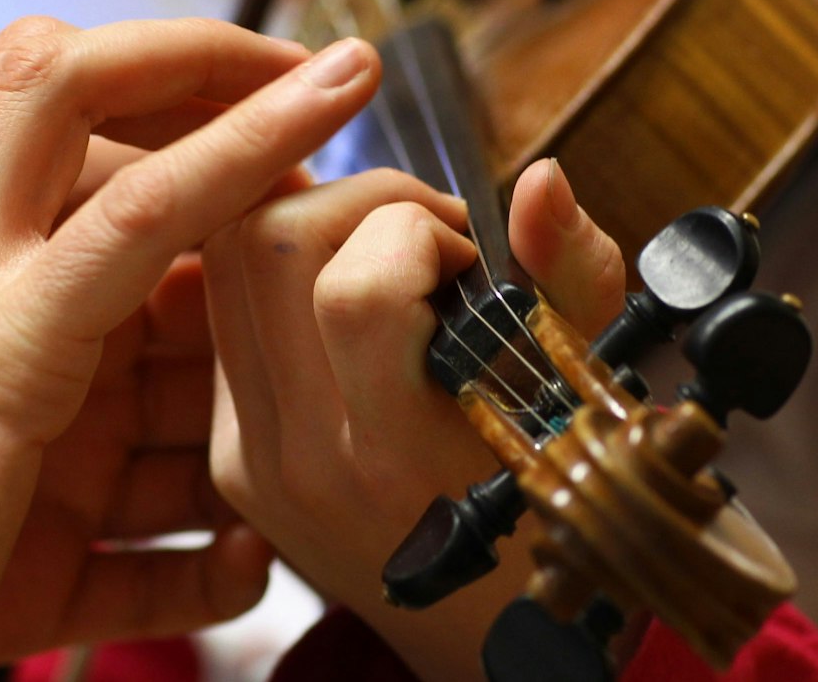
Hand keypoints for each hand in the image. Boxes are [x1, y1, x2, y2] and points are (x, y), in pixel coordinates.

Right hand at [0, 18, 381, 680]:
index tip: (214, 99)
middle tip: (289, 66)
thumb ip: (34, 409)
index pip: (8, 111)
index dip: (116, 86)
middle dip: (177, 54)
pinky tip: (330, 105)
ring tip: (347, 92)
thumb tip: (155, 443)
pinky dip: (245, 149)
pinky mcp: (3, 343)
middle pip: (53, 73)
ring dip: (243, 105)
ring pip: (110, 127)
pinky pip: (148, 215)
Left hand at [206, 159, 625, 681]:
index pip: (355, 287)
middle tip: (425, 235)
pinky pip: (224, 320)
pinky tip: (353, 308)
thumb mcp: (593, 397)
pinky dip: (283, 284)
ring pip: (223, 266)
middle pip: (264, 245)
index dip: (419, 230)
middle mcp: (307, 461)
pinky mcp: (232, 460)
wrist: (493, 654)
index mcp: (402, 454)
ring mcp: (255, 462)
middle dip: (353, 198)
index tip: (470, 256)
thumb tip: (538, 183)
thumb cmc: (558, 520)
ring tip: (392, 258)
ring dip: (309, 226)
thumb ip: (570, 279)